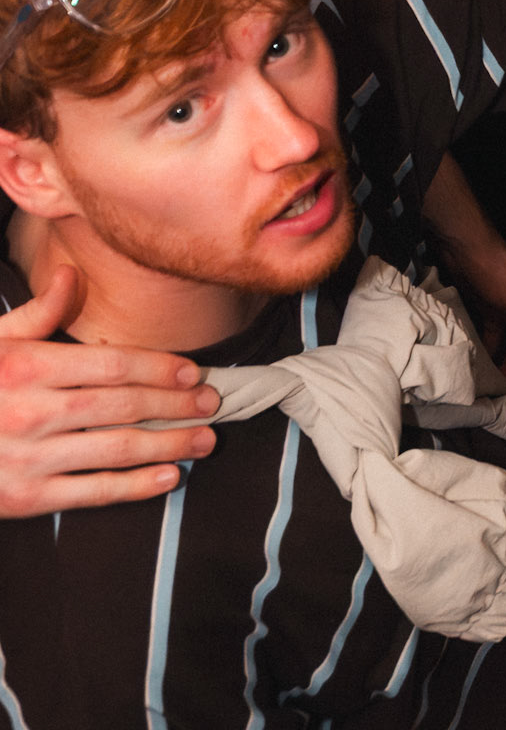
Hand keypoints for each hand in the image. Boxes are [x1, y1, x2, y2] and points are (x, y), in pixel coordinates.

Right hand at [0, 265, 219, 515]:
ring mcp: (29, 459)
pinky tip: (168, 477)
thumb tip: (71, 275)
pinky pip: (92, 492)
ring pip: (116, 450)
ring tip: (205, 439)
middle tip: (213, 402)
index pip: (112, 364)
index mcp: (29, 368)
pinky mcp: (25, 498)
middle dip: (175, 404)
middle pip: (123, 406)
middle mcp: (32, 412)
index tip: (193, 371)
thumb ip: (37, 312)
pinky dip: (135, 487)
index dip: (159, 367)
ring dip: (168, 444)